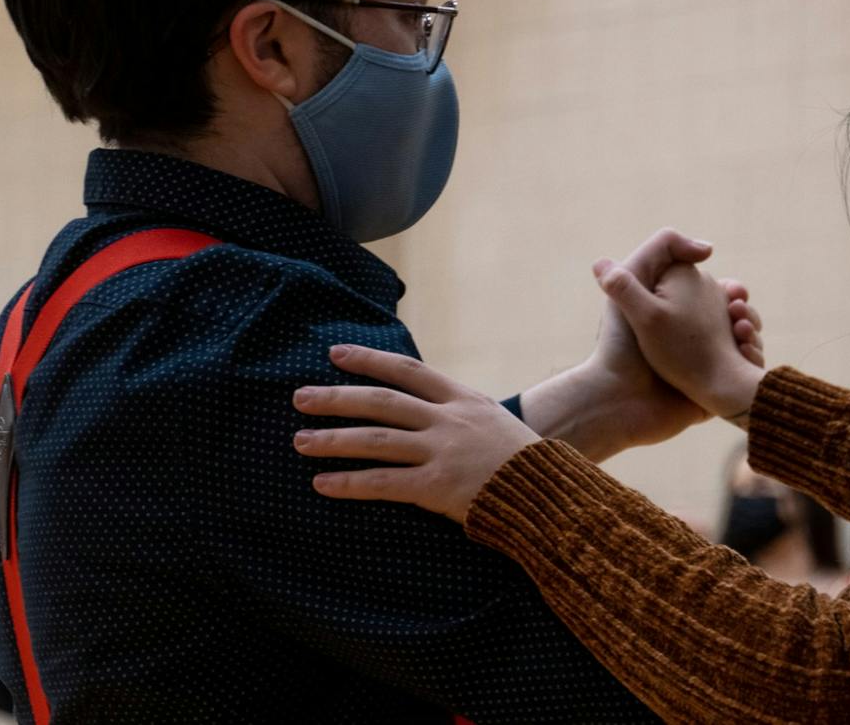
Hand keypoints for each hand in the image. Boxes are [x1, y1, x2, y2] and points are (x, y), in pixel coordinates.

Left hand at [293, 344, 539, 521]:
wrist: (549, 494)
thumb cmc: (523, 463)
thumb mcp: (494, 423)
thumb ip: (460, 414)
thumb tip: (425, 410)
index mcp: (463, 399)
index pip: (408, 371)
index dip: (370, 360)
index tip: (336, 354)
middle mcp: (448, 420)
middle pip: (381, 402)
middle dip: (337, 398)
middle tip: (300, 397)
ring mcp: (441, 452)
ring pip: (375, 440)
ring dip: (333, 440)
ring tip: (300, 441)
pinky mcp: (436, 487)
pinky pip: (383, 484)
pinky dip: (349, 483)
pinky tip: (322, 484)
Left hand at [522, 228, 762, 458]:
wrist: (622, 405)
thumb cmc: (622, 345)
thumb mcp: (632, 285)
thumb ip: (657, 252)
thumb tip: (708, 248)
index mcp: (670, 308)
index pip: (711, 288)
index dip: (727, 287)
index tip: (733, 290)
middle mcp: (686, 331)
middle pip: (730, 309)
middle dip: (742, 308)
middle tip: (740, 313)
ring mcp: (700, 360)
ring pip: (741, 337)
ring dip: (750, 331)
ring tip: (744, 334)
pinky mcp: (709, 386)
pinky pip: (742, 369)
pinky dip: (751, 359)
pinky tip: (746, 355)